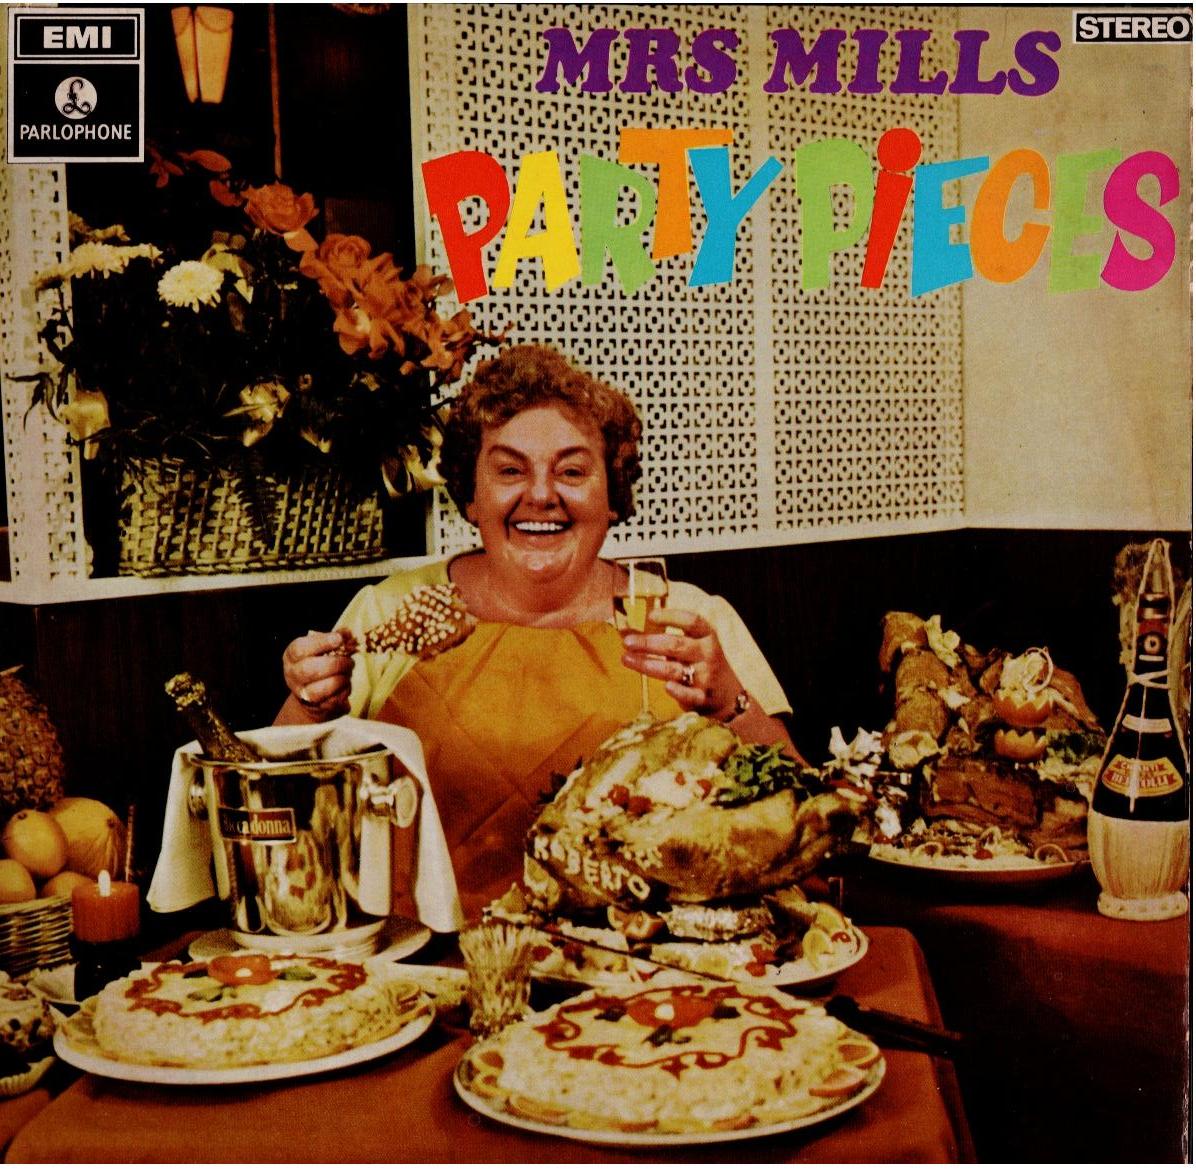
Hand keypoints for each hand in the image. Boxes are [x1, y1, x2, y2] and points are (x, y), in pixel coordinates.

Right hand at [281, 630, 353, 718]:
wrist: (313, 696)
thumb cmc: (319, 664)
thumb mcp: (323, 648)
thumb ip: (335, 638)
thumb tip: (348, 632)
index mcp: (292, 656)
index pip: (300, 648)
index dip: (321, 642)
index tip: (339, 639)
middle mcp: (292, 674)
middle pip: (309, 669)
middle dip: (335, 663)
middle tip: (349, 661)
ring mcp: (302, 693)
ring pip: (323, 687)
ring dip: (342, 678)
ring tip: (348, 673)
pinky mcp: (317, 707)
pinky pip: (334, 699)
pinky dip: (344, 690)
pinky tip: (345, 684)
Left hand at [619, 608, 743, 719]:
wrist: (729, 698)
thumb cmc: (701, 665)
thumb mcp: (690, 647)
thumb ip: (662, 639)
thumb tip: (624, 630)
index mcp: (707, 636)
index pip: (691, 621)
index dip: (671, 617)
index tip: (650, 616)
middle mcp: (708, 654)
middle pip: (677, 645)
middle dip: (649, 642)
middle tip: (627, 642)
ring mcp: (707, 676)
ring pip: (674, 669)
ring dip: (648, 664)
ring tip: (626, 659)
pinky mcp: (703, 698)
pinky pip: (689, 694)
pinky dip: (678, 691)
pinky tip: (666, 687)